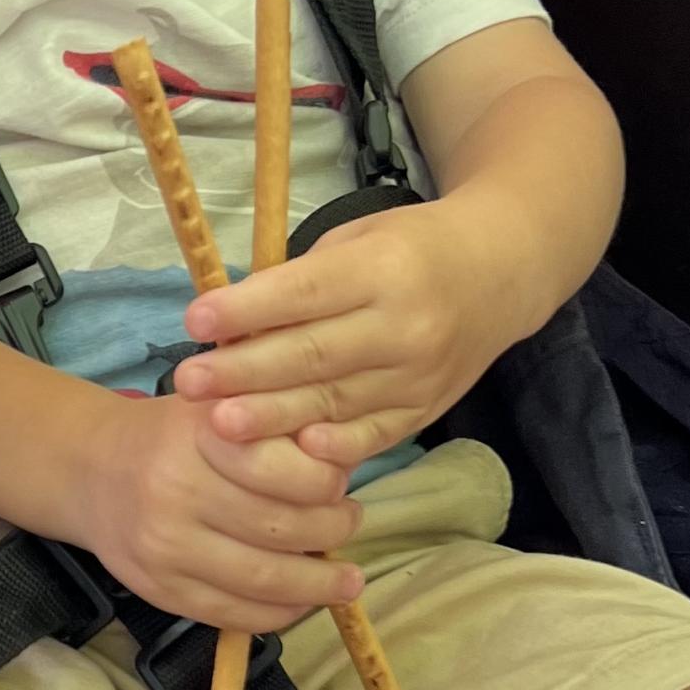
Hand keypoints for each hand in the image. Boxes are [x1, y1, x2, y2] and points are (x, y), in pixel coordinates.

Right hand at [69, 389, 365, 637]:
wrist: (92, 471)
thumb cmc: (174, 435)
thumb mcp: (222, 405)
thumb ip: (279, 428)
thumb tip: (346, 467)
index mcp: (200, 436)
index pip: (284, 470)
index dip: (326, 483)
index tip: (342, 485)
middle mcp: (177, 492)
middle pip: (280, 529)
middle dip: (332, 532)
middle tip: (351, 523)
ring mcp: (166, 548)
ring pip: (263, 580)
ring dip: (318, 587)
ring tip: (345, 581)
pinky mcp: (160, 590)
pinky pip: (233, 614)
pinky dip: (279, 614)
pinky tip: (302, 602)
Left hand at [172, 202, 504, 470]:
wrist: (500, 275)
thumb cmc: (413, 247)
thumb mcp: (360, 237)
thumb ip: (305, 279)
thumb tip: (236, 321)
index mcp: (384, 268)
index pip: (307, 290)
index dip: (248, 308)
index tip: (196, 319)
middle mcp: (405, 325)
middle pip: (314, 354)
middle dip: (244, 371)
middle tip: (189, 383)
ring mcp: (418, 375)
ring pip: (336, 402)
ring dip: (272, 417)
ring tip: (219, 425)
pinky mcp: (425, 410)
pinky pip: (373, 435)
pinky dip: (334, 448)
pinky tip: (295, 452)